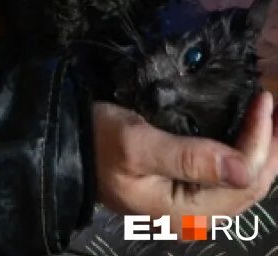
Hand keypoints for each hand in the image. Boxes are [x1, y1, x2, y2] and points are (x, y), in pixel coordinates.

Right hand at [94, 94, 277, 224]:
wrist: (61, 146)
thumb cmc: (95, 140)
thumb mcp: (137, 143)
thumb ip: (190, 157)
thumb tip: (243, 168)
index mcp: (184, 212)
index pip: (244, 179)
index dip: (260, 140)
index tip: (262, 99)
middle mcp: (193, 219)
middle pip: (251, 187)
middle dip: (270, 146)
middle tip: (272, 105)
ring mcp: (189, 210)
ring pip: (243, 186)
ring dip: (260, 152)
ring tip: (267, 118)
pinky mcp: (182, 196)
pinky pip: (226, 182)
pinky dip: (242, 157)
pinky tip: (245, 137)